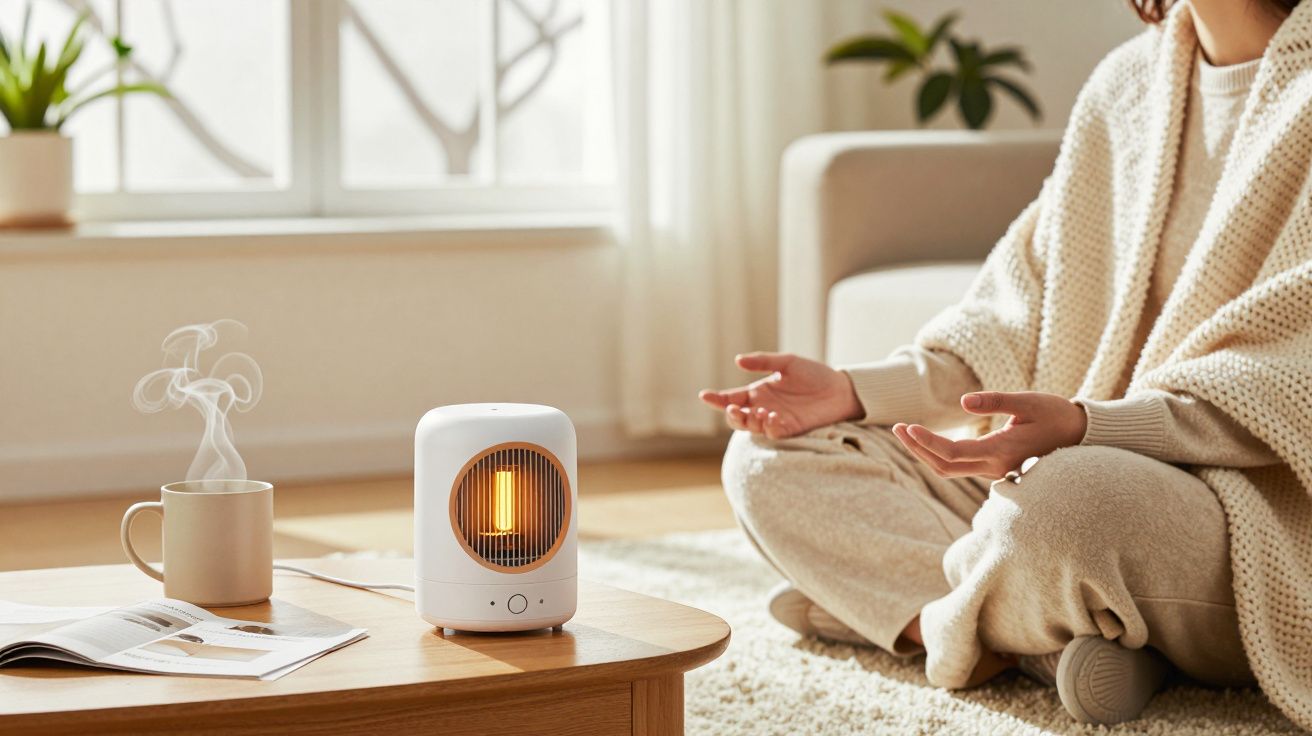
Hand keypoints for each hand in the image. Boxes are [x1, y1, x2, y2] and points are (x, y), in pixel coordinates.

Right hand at [698, 352, 863, 438]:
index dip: (716, 399)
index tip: (705, 396)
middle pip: (736, 417)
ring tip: (760, 411)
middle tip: (733, 408)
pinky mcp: (790, 429)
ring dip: (750, 421)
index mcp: (758, 392)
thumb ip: (763, 362)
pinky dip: (769, 426)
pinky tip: (773, 416)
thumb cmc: (815, 374)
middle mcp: (763, 407)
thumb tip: (737, 360)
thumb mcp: (787, 362)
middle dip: (731, 414)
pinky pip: (773, 432)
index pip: (732, 397)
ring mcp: (775, 420)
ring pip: (751, 427)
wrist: (840, 389)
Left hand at [891, 391, 1087, 479]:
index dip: (927, 443)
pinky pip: (960, 465)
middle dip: (917, 448)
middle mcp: (995, 466)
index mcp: (1001, 451)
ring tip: (904, 431)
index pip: (953, 453)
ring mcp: (995, 470)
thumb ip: (996, 400)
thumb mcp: (1028, 401)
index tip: (907, 427)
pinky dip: (939, 454)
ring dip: (925, 452)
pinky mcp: (995, 467)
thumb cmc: (1057, 414)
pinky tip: (926, 439)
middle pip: (945, 466)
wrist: (1081, 435)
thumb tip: (964, 401)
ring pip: (950, 468)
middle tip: (897, 428)